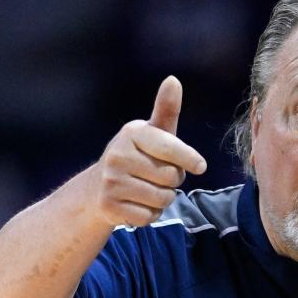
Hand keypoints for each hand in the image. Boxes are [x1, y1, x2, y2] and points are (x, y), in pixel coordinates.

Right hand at [89, 76, 206, 227]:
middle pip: (171, 177)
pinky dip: (150, 214)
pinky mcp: (109, 206)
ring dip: (164, 199)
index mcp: (132, 133)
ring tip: (148, 189)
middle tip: (158, 176)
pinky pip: (149, 216)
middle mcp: (118, 155)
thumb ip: (166, 110)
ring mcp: (111, 182)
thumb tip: (173, 80)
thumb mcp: (152, 133)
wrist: (97, 188)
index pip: (170, 148)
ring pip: (163, 199)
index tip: (200, 166)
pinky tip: (138, 204)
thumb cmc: (136, 156)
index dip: (190, 159)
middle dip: (173, 181)